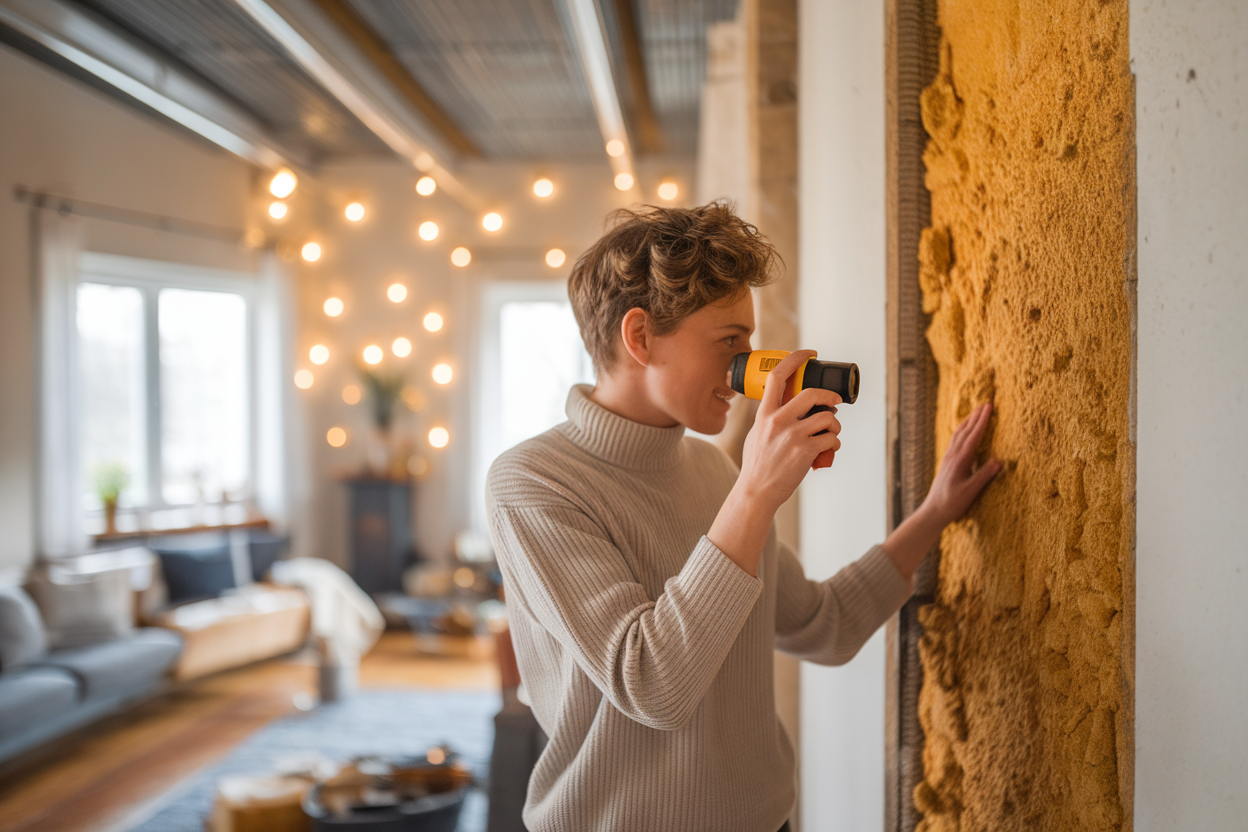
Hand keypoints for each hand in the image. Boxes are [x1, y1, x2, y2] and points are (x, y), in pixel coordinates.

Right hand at [738, 350, 842, 513]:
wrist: (756, 492)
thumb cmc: (757, 465)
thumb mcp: (756, 434)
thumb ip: (769, 419)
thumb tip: (787, 406)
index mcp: (764, 414)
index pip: (778, 376)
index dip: (796, 359)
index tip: (809, 354)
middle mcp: (778, 421)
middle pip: (812, 393)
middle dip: (830, 396)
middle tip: (836, 402)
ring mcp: (792, 436)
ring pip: (828, 418)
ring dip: (835, 426)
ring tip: (831, 434)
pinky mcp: (805, 451)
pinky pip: (831, 439)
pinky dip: (834, 443)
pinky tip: (829, 449)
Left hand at [921, 402, 1002, 525]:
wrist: (933, 511)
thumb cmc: (952, 503)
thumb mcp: (970, 491)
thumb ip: (983, 476)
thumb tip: (998, 461)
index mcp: (960, 460)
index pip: (973, 436)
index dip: (982, 421)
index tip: (989, 407)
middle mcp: (952, 456)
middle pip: (965, 431)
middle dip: (976, 417)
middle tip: (986, 403)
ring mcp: (948, 459)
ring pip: (958, 435)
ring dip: (968, 422)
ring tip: (976, 412)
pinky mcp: (947, 463)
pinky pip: (954, 442)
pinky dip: (961, 432)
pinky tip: (963, 432)